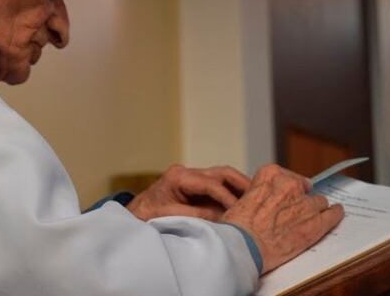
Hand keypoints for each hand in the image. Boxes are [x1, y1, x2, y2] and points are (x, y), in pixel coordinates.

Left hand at [126, 164, 250, 220]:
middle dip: (241, 184)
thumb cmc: (145, 217)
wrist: (131, 217)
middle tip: (258, 196)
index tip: (240, 212)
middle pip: (222, 173)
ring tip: (254, 200)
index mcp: (178, 177)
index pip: (212, 184)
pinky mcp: (193, 186)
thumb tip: (223, 217)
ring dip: (238, 188)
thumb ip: (196, 216)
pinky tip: (241, 204)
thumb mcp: (169, 217)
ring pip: (222, 177)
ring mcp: (191, 178)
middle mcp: (186, 173)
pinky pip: (217, 186)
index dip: (228, 198)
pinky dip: (230, 193)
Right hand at [221, 164, 343, 274]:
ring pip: (319, 201)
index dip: (288, 188)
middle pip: (304, 188)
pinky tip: (336, 213)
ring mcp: (305, 204)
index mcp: (270, 174)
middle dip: (300, 199)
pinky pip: (333, 215)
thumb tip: (267, 201)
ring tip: (310, 217)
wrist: (242, 246)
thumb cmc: (238, 226)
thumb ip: (260, 193)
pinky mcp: (316, 223)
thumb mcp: (242, 198)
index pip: (287, 176)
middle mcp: (290, 185)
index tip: (287, 195)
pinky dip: (335, 214)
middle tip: (293, 211)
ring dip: (314, 209)